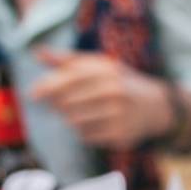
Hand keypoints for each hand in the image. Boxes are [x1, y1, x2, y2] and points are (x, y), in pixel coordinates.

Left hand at [31, 49, 172, 149]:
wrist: (157, 107)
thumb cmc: (120, 83)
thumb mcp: (100, 67)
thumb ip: (68, 61)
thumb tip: (36, 52)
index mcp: (107, 71)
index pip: (69, 79)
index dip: (47, 87)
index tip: (33, 95)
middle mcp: (114, 92)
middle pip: (68, 103)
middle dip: (59, 105)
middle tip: (62, 105)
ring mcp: (118, 115)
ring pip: (75, 122)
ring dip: (71, 119)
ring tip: (82, 113)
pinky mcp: (120, 135)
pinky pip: (87, 136)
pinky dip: (84, 132)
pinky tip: (95, 124)